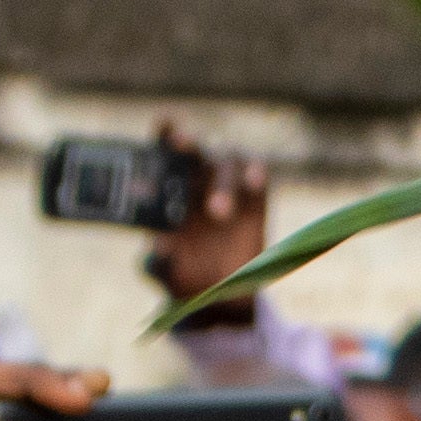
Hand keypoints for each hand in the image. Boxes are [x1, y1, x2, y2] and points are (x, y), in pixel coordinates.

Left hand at [142, 129, 272, 321]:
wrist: (219, 295)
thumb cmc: (184, 275)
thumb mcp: (166, 272)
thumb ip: (160, 261)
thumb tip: (160, 247)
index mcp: (168, 191)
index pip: (164, 152)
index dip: (166, 135)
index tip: (165, 125)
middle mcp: (198, 182)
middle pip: (196, 152)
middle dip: (189, 144)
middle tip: (183, 144)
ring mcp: (228, 189)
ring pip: (228, 165)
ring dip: (222, 181)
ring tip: (219, 212)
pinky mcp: (256, 202)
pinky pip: (260, 178)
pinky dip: (257, 175)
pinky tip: (255, 181)